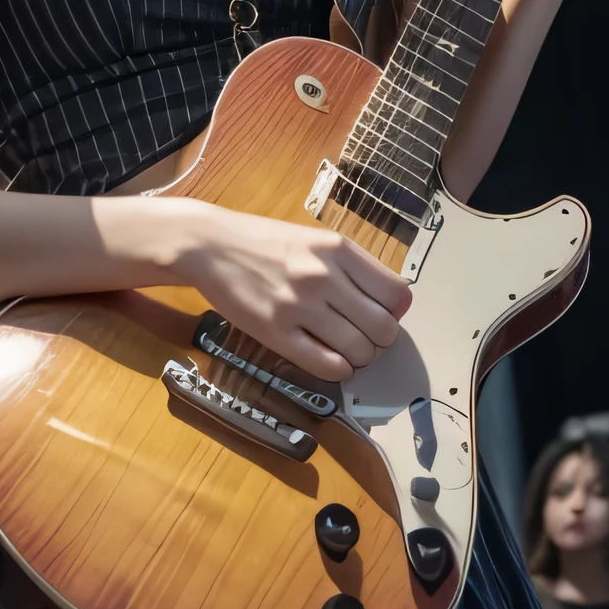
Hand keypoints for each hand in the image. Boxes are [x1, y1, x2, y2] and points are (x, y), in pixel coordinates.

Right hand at [169, 201, 411, 380]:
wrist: (210, 246)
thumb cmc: (265, 241)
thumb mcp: (315, 239)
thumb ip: (351, 265)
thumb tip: (389, 301)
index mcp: (338, 249)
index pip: (397, 294)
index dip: (394, 312)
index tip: (379, 314)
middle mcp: (324, 276)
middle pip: (384, 328)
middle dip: (379, 340)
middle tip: (362, 337)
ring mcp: (299, 306)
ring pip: (359, 351)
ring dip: (358, 358)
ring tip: (344, 350)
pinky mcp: (276, 333)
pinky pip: (327, 367)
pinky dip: (338, 370)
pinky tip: (329, 360)